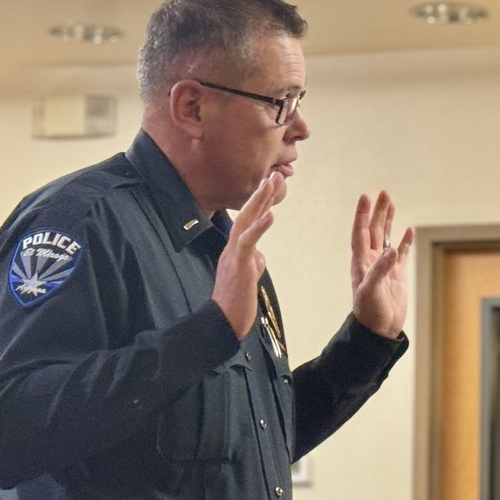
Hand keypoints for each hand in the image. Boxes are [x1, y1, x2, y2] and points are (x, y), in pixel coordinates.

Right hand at [212, 172, 285, 338]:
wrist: (222, 324)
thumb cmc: (235, 304)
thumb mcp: (247, 279)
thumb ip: (253, 264)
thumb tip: (260, 256)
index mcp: (236, 251)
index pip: (249, 221)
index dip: (261, 203)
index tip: (273, 186)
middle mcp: (232, 249)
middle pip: (248, 215)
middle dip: (262, 194)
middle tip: (277, 175)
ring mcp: (234, 256)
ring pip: (247, 222)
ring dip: (260, 201)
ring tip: (272, 183)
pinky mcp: (239, 266)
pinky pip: (249, 243)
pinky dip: (260, 227)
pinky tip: (271, 214)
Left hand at [350, 191, 413, 338]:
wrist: (379, 331)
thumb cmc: (370, 312)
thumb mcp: (372, 291)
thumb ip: (380, 269)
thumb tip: (391, 249)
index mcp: (361, 262)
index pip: (361, 233)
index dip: (362, 215)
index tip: (366, 197)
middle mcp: (371, 261)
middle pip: (374, 230)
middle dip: (378, 212)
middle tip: (384, 193)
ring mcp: (385, 267)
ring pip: (387, 238)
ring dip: (388, 221)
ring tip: (391, 203)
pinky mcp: (397, 275)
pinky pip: (401, 254)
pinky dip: (404, 241)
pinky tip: (408, 231)